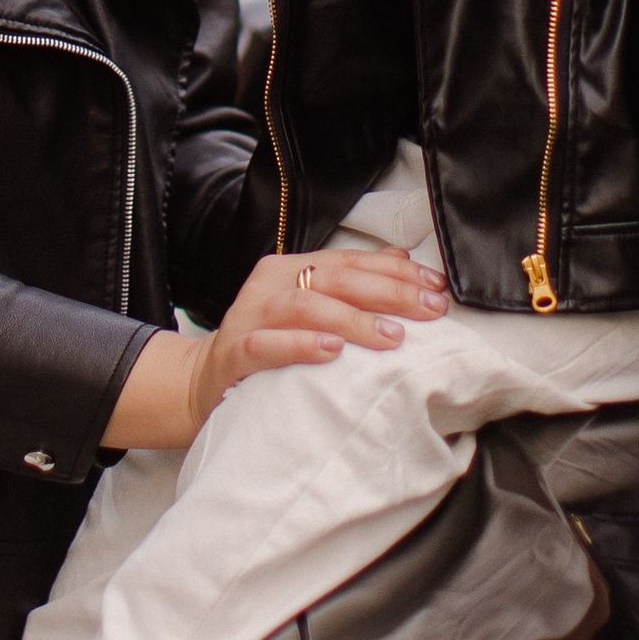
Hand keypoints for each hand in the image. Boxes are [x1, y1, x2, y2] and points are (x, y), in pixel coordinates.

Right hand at [104, 244, 449, 452]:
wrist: (202, 383)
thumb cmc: (264, 346)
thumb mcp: (306, 310)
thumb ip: (347, 285)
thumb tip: (400, 256)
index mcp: (290, 270)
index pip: (349, 261)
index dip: (395, 270)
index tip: (436, 286)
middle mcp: (269, 286)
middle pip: (334, 278)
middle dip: (388, 292)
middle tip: (429, 310)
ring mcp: (249, 316)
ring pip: (305, 307)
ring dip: (353, 320)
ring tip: (392, 336)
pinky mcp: (234, 352)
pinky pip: (267, 345)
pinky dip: (301, 345)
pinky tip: (332, 351)